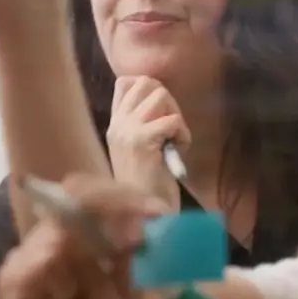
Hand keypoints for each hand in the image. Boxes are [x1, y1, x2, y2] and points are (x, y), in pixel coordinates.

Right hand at [0, 184, 162, 298]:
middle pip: (77, 193)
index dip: (126, 196)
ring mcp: (27, 257)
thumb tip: (150, 228)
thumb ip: (135, 264)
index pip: (92, 192)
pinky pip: (51, 259)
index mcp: (72, 240)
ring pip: (72, 231)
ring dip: (103, 268)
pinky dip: (84, 281)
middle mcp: (45, 240)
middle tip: (149, 226)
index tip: (159, 212)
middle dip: (120, 207)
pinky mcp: (16, 281)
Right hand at [107, 76, 190, 209]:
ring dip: (176, 115)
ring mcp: (127, 130)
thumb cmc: (148, 187)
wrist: (144, 216)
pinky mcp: (142, 141)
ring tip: (174, 140)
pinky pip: (172, 119)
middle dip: (168, 100)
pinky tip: (178, 151)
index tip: (162, 113)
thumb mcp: (140, 151)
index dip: (150, 88)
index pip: (125, 82)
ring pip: (160, 95)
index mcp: (114, 125)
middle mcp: (117, 124)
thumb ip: (144, 126)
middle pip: (146, 82)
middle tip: (173, 128)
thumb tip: (162, 98)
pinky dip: (183, 134)